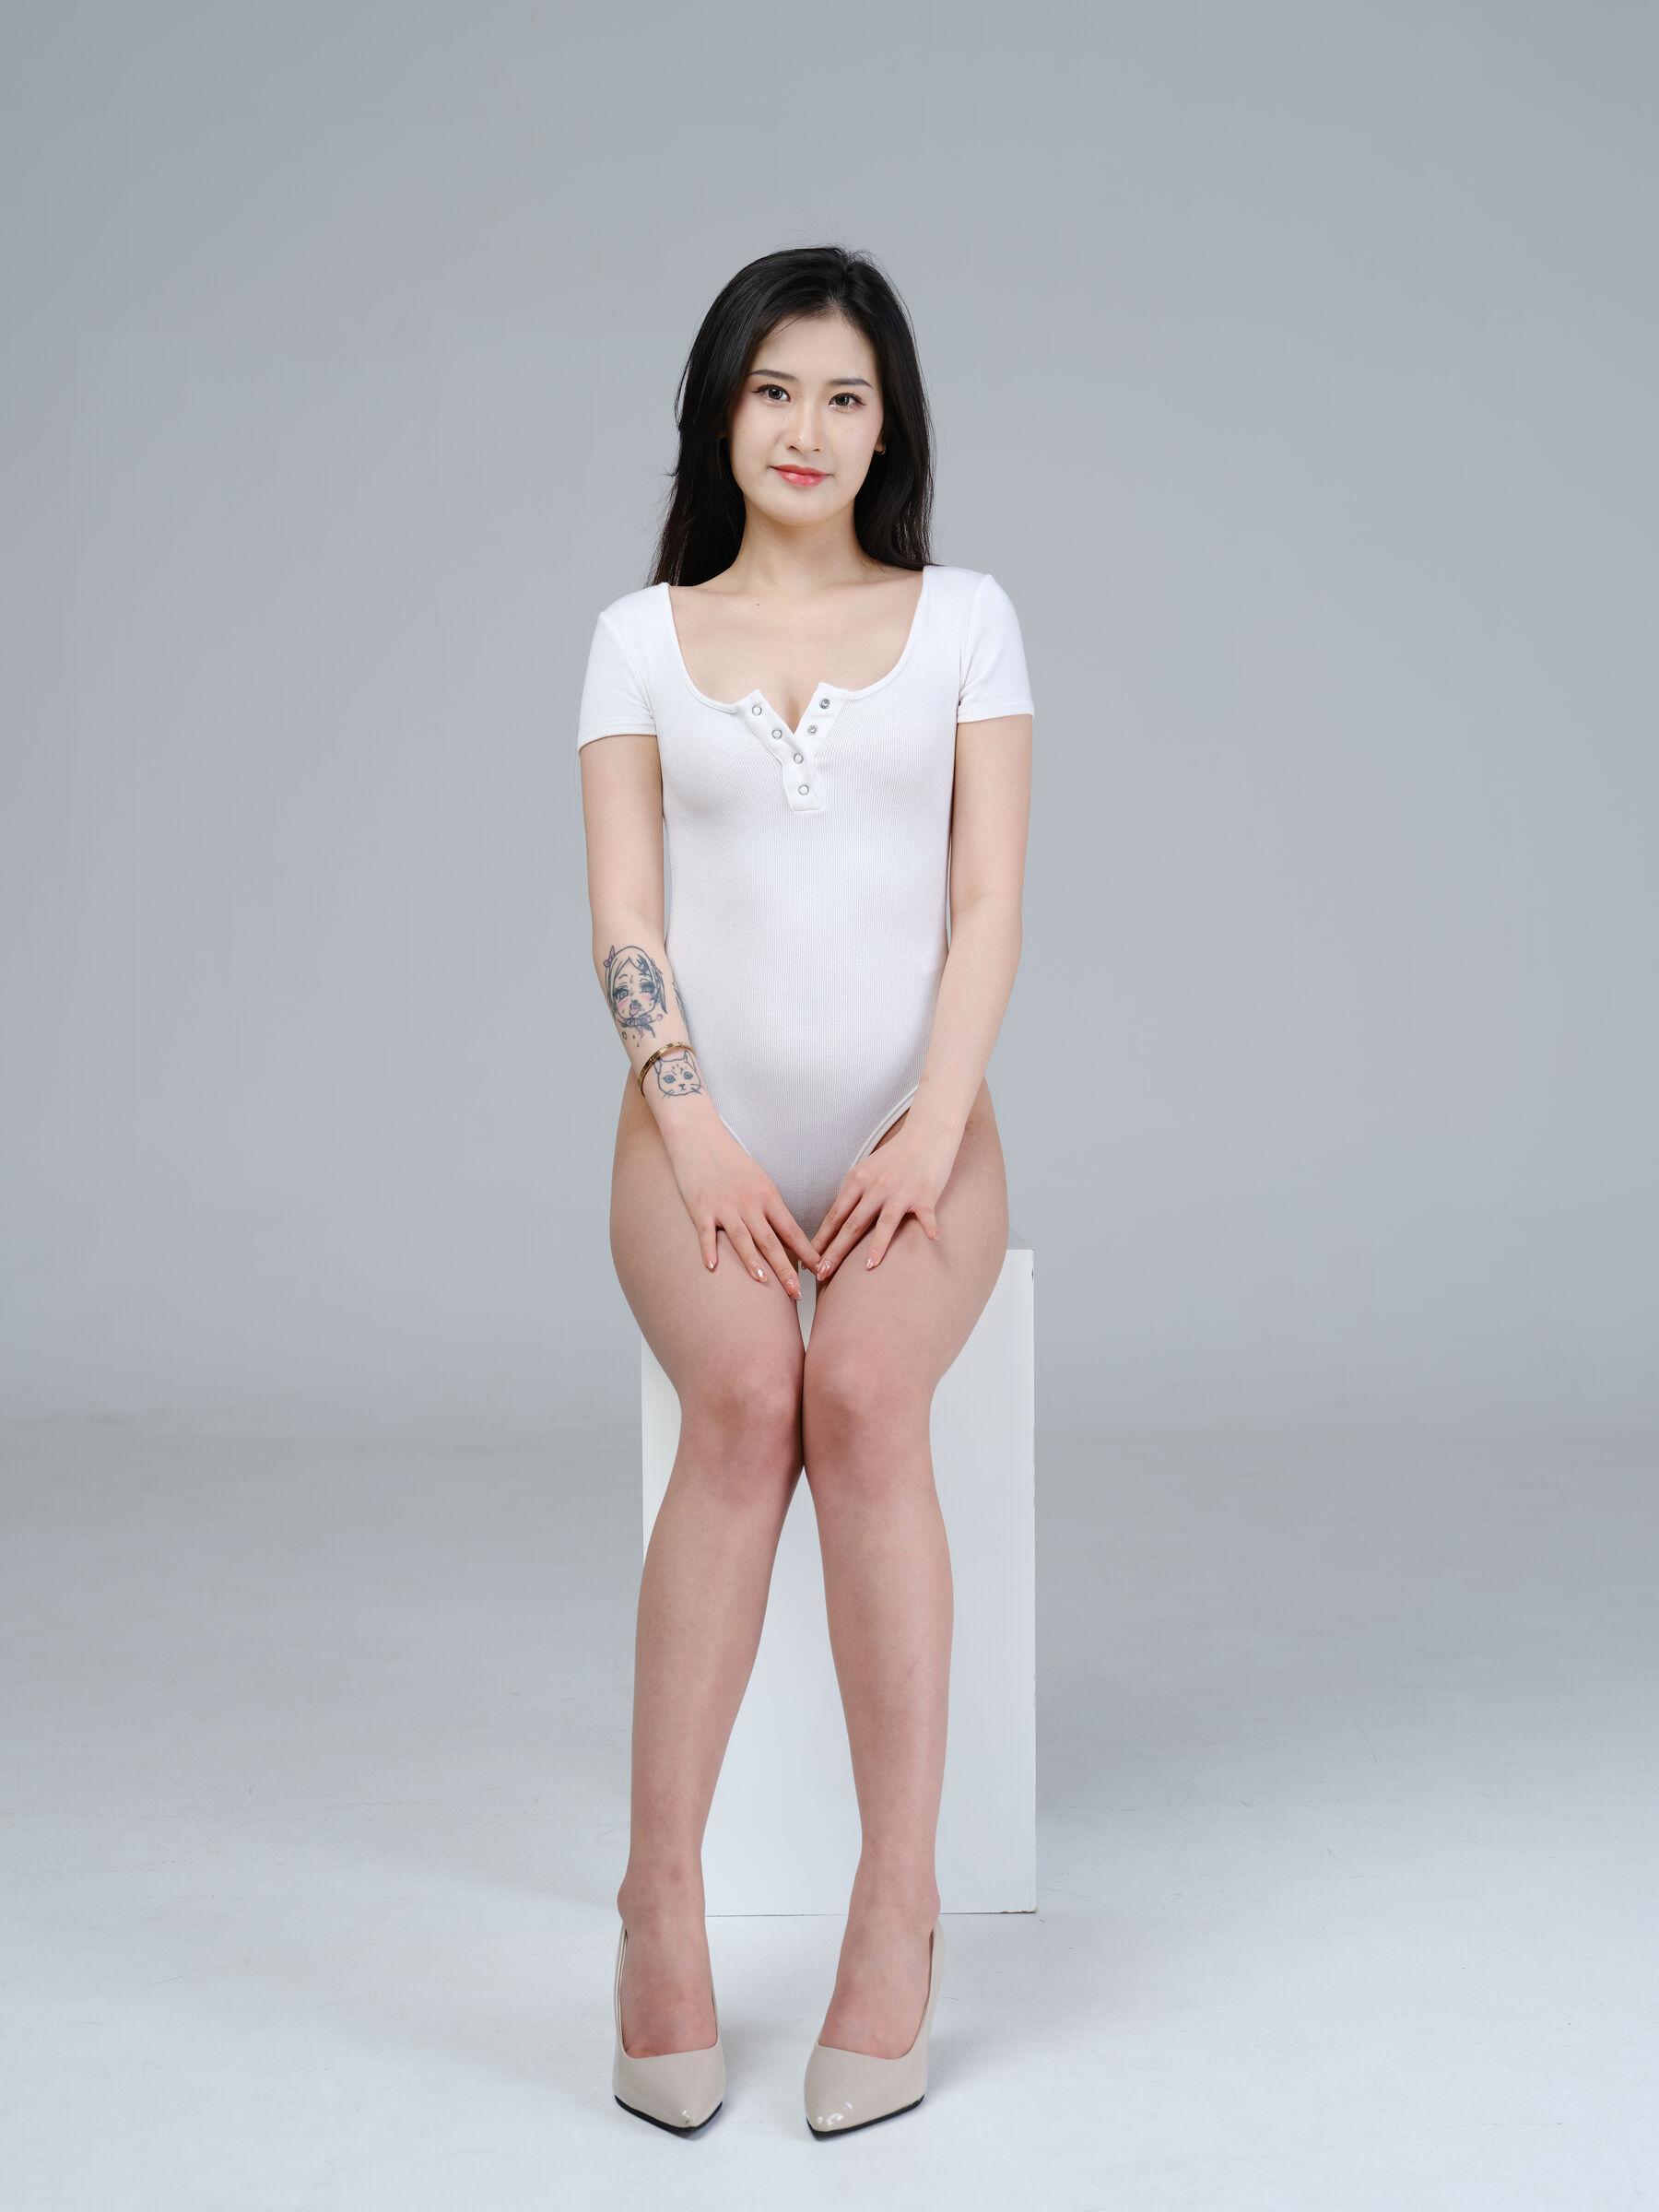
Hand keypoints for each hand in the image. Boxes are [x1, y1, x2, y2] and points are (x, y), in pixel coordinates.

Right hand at [661, 1115, 822, 1299]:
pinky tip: (713, 1267)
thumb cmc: (730, 1159)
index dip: (807, 1253)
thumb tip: (784, 1234)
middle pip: (771, 1241)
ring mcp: (724, 1206)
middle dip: (786, 1269)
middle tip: (798, 1293)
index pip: (792, 1230)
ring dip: (753, 1262)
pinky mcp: (701, 1207)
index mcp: (767, 1195)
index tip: (821, 1271)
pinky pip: (706, 1233)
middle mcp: (749, 1203)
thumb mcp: (758, 1179)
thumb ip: (769, 1207)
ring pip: (742, 1238)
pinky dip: (709, 1250)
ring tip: (764, 1283)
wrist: (699, 1135)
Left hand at [811, 1116, 957, 1279]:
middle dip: (836, 1251)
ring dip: (876, 1245)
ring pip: (885, 1221)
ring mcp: (900, 1191)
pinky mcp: (925, 1193)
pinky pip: (926, 1214)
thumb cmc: (895, 1156)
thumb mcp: (866, 1170)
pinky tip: (932, 1239)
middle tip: (823, 1273)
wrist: (926, 1133)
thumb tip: (836, 1223)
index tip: (808, 1260)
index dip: (821, 1239)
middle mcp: (876, 1187)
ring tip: (868, 1266)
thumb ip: (853, 1194)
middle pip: (853, 1223)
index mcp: (858, 1181)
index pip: (835, 1215)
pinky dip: (929, 1226)